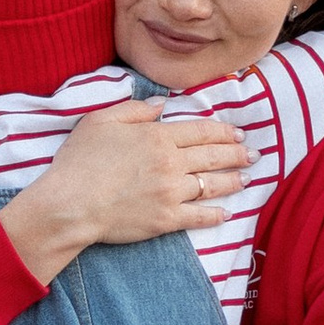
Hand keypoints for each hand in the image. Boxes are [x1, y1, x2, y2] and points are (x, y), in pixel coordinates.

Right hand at [0, 96, 245, 286]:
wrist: (70, 204)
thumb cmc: (80, 161)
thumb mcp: (101, 121)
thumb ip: (134, 109)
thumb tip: (161, 105)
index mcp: (157, 137)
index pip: (200, 131)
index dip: (223, 132)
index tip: (238, 134)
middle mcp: (171, 163)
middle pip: (212, 156)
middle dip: (236, 154)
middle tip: (252, 155)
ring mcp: (171, 193)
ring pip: (211, 185)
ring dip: (232, 181)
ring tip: (245, 178)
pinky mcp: (166, 219)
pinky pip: (199, 216)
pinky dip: (215, 215)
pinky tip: (226, 213)